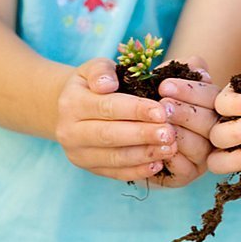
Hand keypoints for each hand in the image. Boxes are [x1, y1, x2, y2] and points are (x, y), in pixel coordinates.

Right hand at [56, 58, 175, 181]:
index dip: (136, 110)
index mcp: (72, 103)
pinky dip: (138, 171)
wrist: (73, 109)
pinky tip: (159, 164)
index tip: (162, 112)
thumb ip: (101, 71)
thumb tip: (106, 84)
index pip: (108, 107)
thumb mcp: (94, 68)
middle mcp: (70, 131)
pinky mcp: (90, 168)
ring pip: (115, 157)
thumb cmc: (93, 84)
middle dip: (143, 135)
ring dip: (145, 155)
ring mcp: (79, 153)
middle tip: (170, 133)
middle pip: (110, 135)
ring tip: (170, 148)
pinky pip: (116, 173)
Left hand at [155, 57, 220, 186]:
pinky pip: (185, 170)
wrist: (129, 132)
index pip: (212, 97)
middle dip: (185, 114)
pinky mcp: (188, 175)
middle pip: (210, 123)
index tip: (165, 86)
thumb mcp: (164, 78)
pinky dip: (171, 159)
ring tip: (158, 126)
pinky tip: (155, 148)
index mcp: (215, 106)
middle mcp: (215, 132)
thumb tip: (197, 66)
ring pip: (200, 147)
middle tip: (163, 107)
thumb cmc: (152, 99)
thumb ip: (181, 68)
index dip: (191, 92)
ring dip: (179, 136)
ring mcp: (204, 156)